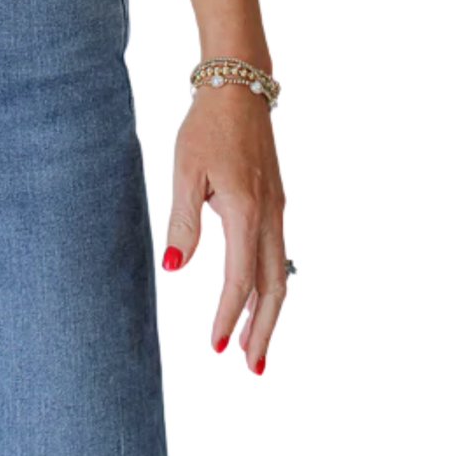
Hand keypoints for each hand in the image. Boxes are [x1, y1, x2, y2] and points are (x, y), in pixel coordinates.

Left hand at [161, 84, 287, 372]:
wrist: (239, 88)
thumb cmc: (207, 127)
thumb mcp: (185, 170)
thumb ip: (183, 221)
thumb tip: (174, 268)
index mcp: (245, 211)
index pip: (239, 280)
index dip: (227, 316)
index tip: (215, 347)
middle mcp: (269, 217)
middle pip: (273, 288)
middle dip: (262, 331)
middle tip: (251, 367)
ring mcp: (277, 210)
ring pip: (280, 274)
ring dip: (269, 313)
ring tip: (253, 346)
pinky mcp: (276, 203)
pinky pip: (278, 256)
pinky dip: (270, 286)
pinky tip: (258, 298)